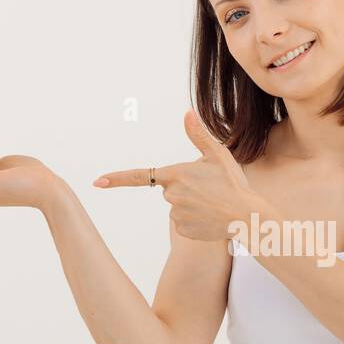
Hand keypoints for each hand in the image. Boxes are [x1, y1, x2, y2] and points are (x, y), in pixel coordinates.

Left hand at [92, 109, 259, 240]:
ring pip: (177, 206)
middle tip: (209, 188)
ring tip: (213, 203)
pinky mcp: (183, 230)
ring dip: (191, 204)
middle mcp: (171, 195)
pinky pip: (183, 223)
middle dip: (185, 188)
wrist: (246, 215)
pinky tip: (210, 217)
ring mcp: (176, 215)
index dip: (117, 179)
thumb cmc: (233, 183)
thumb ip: (199, 135)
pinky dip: (195, 220)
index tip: (97, 182)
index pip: (140, 176)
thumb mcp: (218, 155)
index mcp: (175, 175)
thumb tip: (186, 113)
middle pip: (169, 189)